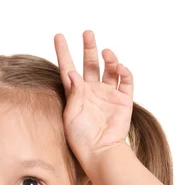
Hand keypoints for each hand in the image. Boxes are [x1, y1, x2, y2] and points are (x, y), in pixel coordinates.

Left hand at [54, 31, 133, 160]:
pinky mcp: (123, 100)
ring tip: (106, 53)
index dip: (63, 52)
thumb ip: (73, 94)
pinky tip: (119, 67)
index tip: (59, 36)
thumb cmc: (81, 138)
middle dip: (89, 48)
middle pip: (90, 64)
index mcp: (76, 93)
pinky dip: (124, 71)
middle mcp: (93, 91)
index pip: (68, 68)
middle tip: (88, 33)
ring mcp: (108, 94)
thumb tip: (72, 73)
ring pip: (109, 69)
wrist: (100, 152)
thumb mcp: (71, 115)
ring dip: (109, 58)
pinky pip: (126, 81)